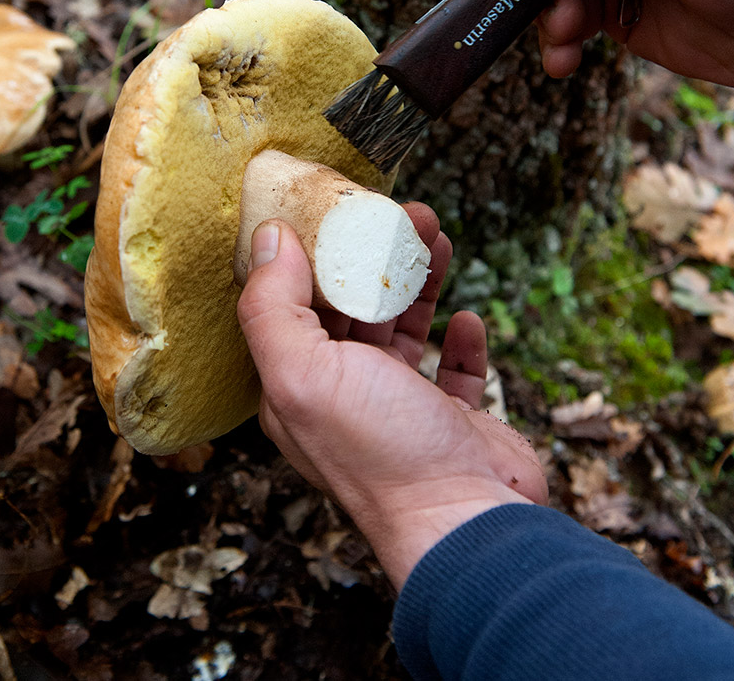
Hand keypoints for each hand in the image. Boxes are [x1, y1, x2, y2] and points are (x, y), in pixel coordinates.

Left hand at [236, 203, 546, 590]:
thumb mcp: (306, 371)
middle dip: (377, 257)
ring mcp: (403, 410)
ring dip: (421, 283)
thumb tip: (265, 239)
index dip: (317, 255)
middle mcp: (346, 398)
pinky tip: (466, 319)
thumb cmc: (382, 450)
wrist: (468, 522)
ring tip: (438, 239)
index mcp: (301, 387)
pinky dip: (460, 342)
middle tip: (405, 214)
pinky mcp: (454, 422)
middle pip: (356, 310)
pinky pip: (456, 371)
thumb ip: (274, 306)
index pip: (296, 306)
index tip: (342, 211)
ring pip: (407, 330)